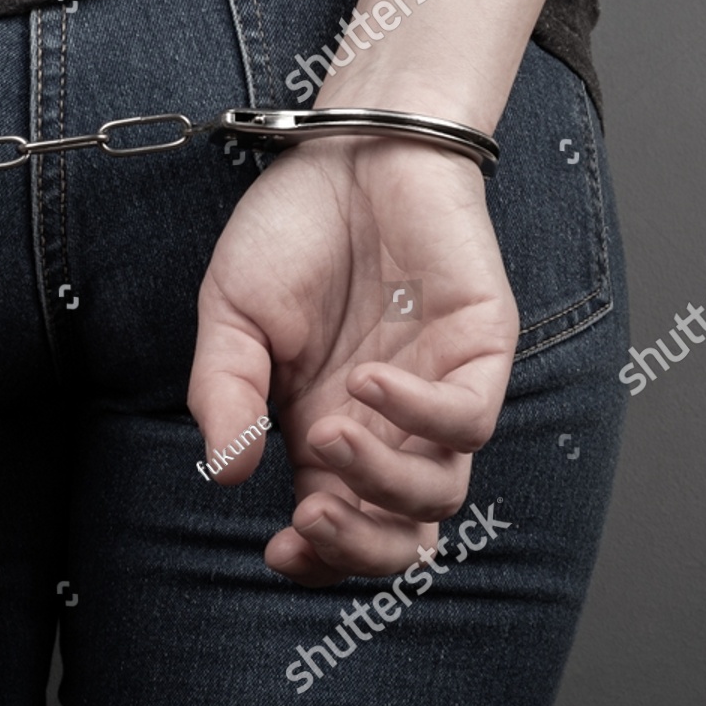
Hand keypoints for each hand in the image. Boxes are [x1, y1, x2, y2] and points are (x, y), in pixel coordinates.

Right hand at [188, 137, 517, 584]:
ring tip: (326, 431)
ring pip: (442, 491)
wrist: (346, 146)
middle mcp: (387, 425)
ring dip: (381, 481)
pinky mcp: (480, 346)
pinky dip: (420, 417)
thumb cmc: (290, 232)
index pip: (339, 524)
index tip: (276, 550)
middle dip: (358, 549)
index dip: (318, 559)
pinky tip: (369, 379)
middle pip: (403, 533)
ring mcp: (437, 389)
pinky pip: (471, 419)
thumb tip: (227, 473)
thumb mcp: (229, 318)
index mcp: (325, 428)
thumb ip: (225, 394)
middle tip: (309, 521)